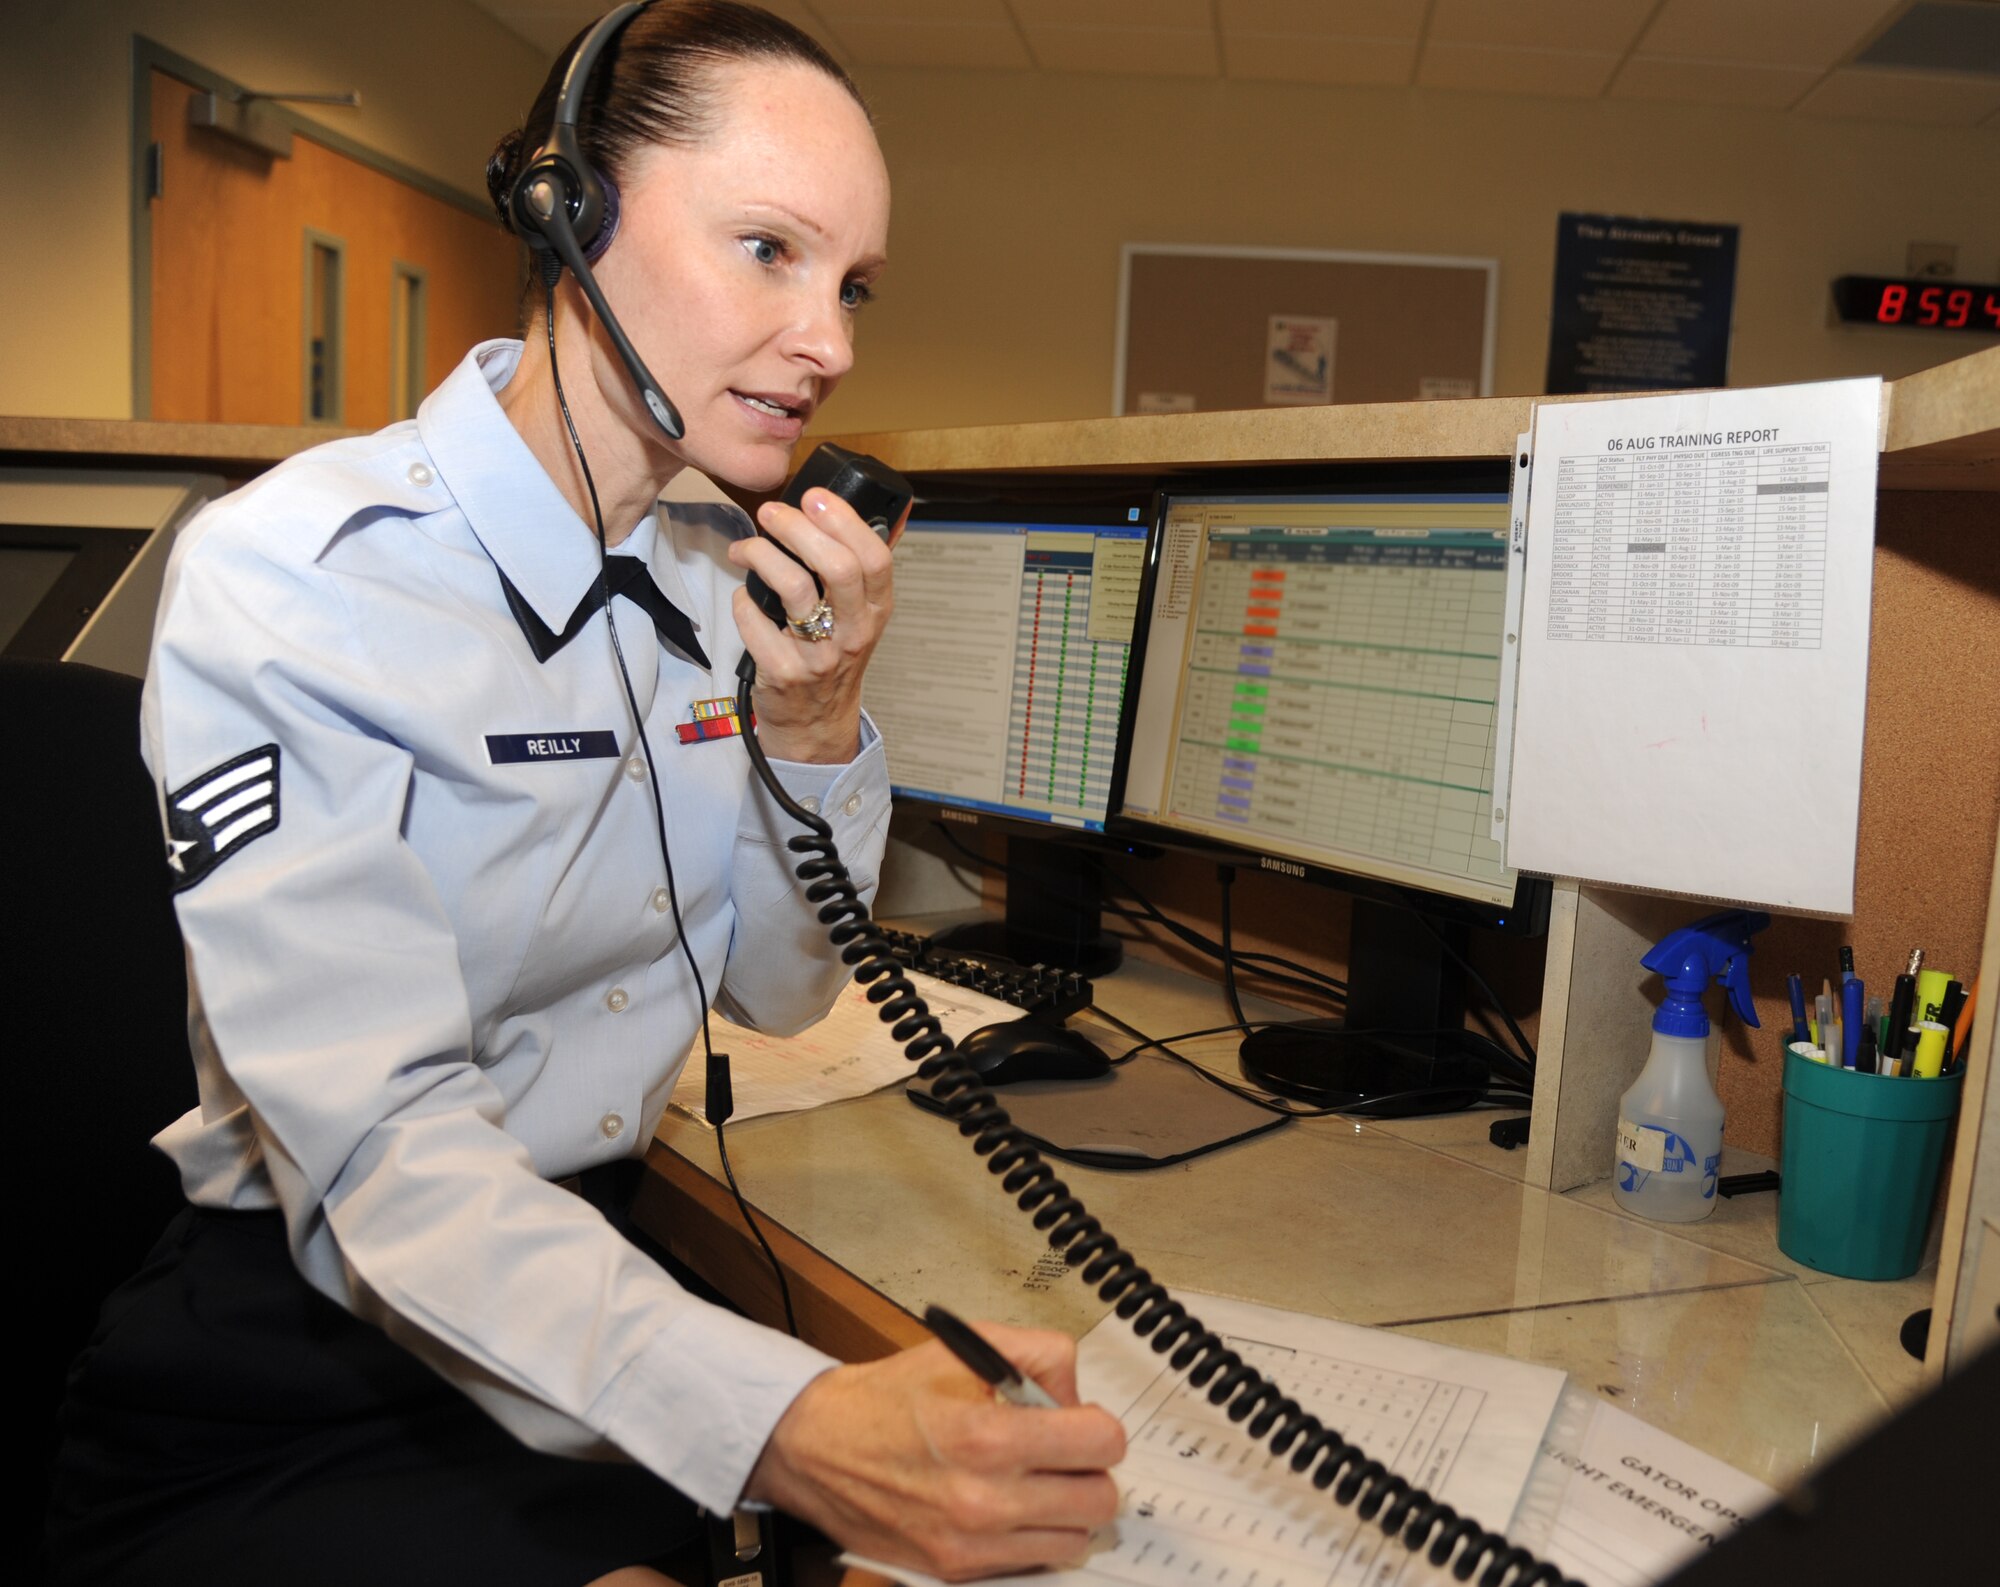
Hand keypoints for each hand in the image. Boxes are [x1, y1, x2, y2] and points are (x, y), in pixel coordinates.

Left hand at [727, 486, 899, 763]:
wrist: (814, 723)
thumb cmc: (833, 657)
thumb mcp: (859, 616)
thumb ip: (858, 570)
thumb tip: (856, 510)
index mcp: (876, 610)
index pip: (875, 557)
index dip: (844, 520)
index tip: (814, 498)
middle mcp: (854, 632)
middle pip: (836, 566)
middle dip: (798, 528)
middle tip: (771, 512)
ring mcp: (819, 655)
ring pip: (793, 588)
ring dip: (761, 554)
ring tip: (745, 547)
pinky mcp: (783, 671)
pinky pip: (754, 620)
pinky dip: (742, 599)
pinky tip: (743, 596)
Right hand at [743, 1323, 1125, 1580]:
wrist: (817, 1447)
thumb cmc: (886, 1398)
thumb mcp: (965, 1347)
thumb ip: (1039, 1355)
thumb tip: (1077, 1397)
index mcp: (987, 1436)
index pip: (1101, 1443)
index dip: (1098, 1424)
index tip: (1082, 1421)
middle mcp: (983, 1499)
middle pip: (1099, 1499)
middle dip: (1088, 1468)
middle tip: (1062, 1451)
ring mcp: (972, 1543)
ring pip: (1075, 1539)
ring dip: (1066, 1508)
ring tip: (1035, 1480)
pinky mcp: (957, 1571)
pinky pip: (1034, 1562)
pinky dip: (1034, 1536)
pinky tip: (1009, 1505)